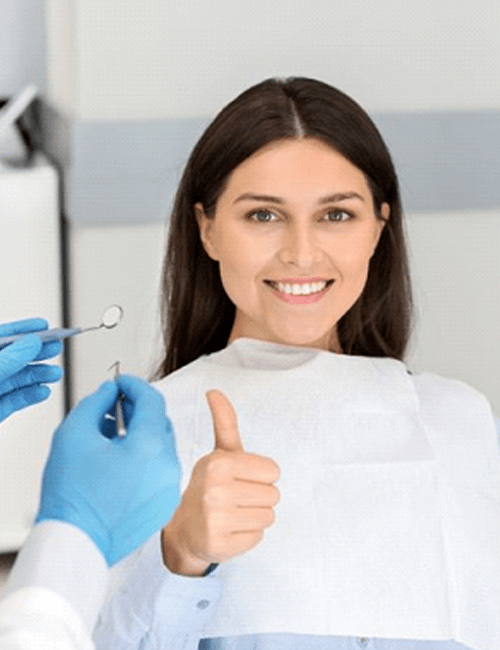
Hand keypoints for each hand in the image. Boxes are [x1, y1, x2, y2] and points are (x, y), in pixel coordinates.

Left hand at [0, 318, 62, 422]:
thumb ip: (11, 358)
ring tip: (55, 374)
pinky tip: (43, 391)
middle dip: (37, 352)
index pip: (4, 337)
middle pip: (14, 357)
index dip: (23, 329)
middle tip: (57, 347)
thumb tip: (31, 343)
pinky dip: (31, 396)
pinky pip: (15, 400)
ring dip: (39, 375)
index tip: (43, 325)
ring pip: (17, 379)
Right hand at [36, 375, 180, 565]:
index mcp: (150, 447)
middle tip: (115, 406)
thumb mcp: (74, 434)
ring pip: (161, 447)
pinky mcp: (165, 505)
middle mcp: (168, 467)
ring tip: (114, 436)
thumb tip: (109, 392)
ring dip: (142, 435)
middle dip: (139, 409)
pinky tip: (121, 462)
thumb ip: (95, 403)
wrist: (75, 543)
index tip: (121, 382)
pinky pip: (161, 471)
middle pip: (160, 422)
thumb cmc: (73, 496)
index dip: (135, 385)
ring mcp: (170, 488)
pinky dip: (146, 460)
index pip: (152, 400)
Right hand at [161, 390, 279, 575]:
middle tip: (235, 498)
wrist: (183, 528)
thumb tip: (214, 391)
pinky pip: (258, 538)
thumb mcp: (219, 452)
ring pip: (268, 517)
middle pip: (274, 495)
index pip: (273, 471)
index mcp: (218, 463)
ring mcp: (216, 520)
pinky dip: (247, 536)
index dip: (260, 475)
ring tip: (232, 513)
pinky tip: (228, 530)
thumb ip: (224, 422)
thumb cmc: (209, 486)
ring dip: (254, 517)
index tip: (240, 478)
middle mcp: (215, 490)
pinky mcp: (219, 546)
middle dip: (259, 497)